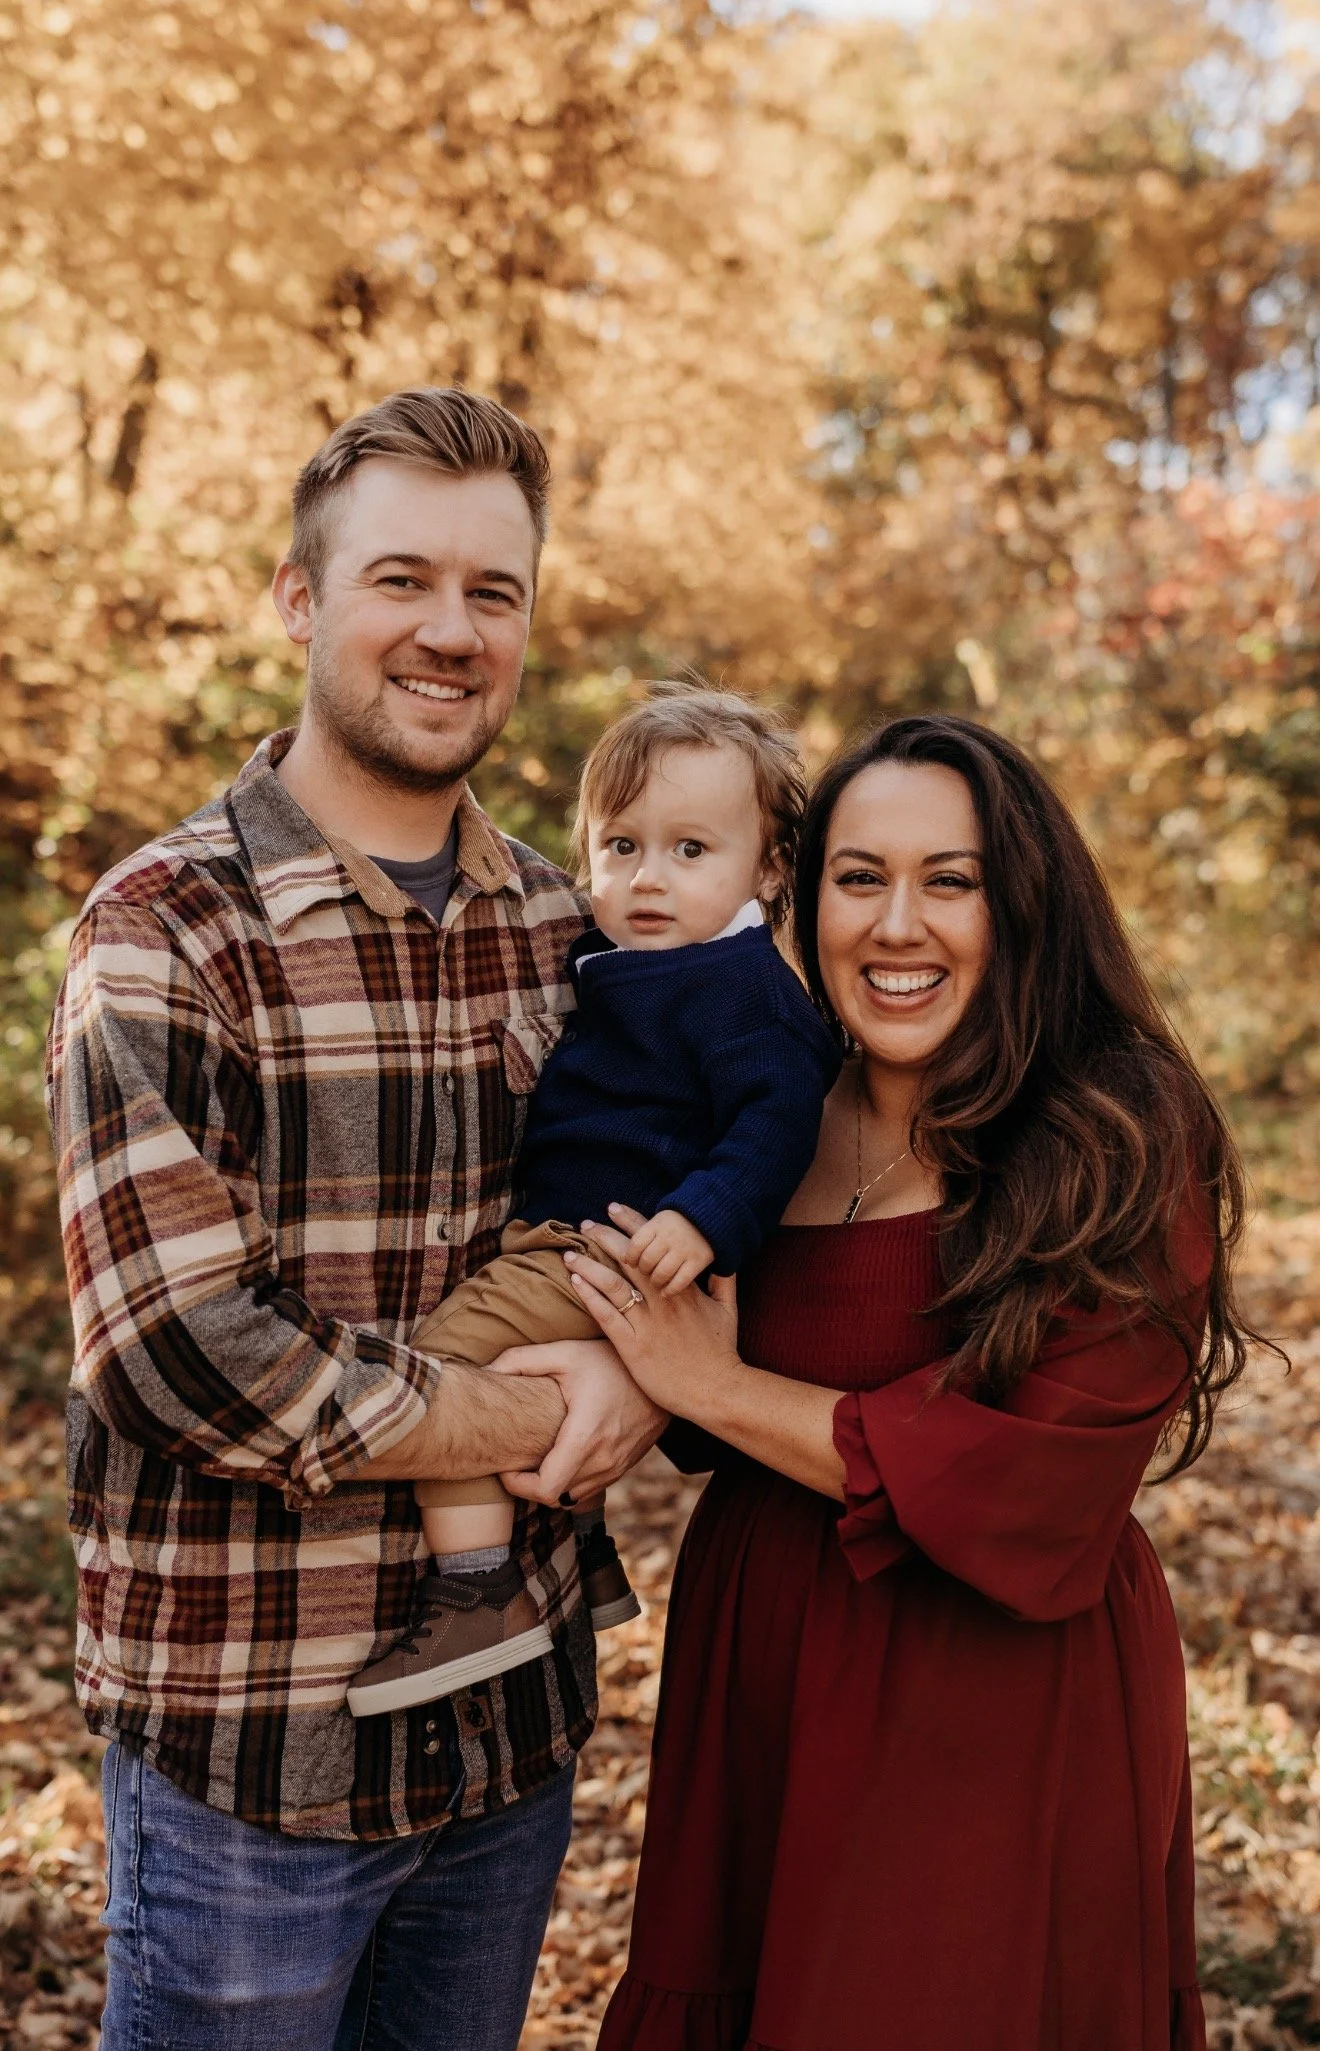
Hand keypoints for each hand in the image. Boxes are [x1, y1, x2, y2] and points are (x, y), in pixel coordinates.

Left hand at [487, 1338, 667, 1506]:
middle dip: (528, 1487)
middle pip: (555, 1498)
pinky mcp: (625, 1467)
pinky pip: (590, 1488)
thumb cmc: (611, 1361)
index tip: (506, 1467)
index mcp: (585, 1437)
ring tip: (535, 1463)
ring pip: (573, 1497)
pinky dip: (571, 1483)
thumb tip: (484, 1372)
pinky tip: (561, 1459)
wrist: (663, 1372)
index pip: (546, 1489)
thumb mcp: (566, 1353)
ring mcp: (617, 1467)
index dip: (518, 1486)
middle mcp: (603, 1460)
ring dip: (551, 1487)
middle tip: (514, 1465)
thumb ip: (521, 1360)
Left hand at [563, 1213, 742, 1416]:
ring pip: (613, 1284)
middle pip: (629, 1259)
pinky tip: (575, 1282)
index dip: (632, 1224)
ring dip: (589, 1265)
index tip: (613, 1208)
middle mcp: (663, 1300)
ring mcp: (647, 1323)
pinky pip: (606, 1316)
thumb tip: (723, 1259)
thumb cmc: (721, 1352)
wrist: (715, 1390)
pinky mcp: (633, 1347)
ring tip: (570, 1253)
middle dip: (604, 1238)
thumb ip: (725, 1281)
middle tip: (585, 1225)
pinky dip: (590, 1296)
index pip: (654, 1247)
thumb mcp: (729, 1310)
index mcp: (682, 1288)